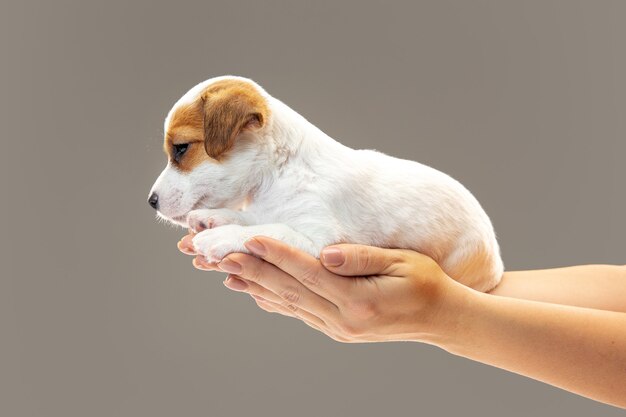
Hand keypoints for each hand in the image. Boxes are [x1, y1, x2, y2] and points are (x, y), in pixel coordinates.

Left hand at [178, 233, 469, 343]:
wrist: (441, 318)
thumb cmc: (426, 282)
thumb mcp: (402, 263)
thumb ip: (362, 258)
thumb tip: (326, 253)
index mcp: (358, 300)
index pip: (308, 272)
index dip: (277, 254)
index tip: (249, 238)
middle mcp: (343, 318)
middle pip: (289, 290)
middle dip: (253, 270)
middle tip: (221, 255)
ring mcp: (338, 328)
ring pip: (289, 304)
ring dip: (256, 286)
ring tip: (226, 272)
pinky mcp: (337, 330)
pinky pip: (299, 313)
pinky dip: (274, 301)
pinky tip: (256, 293)